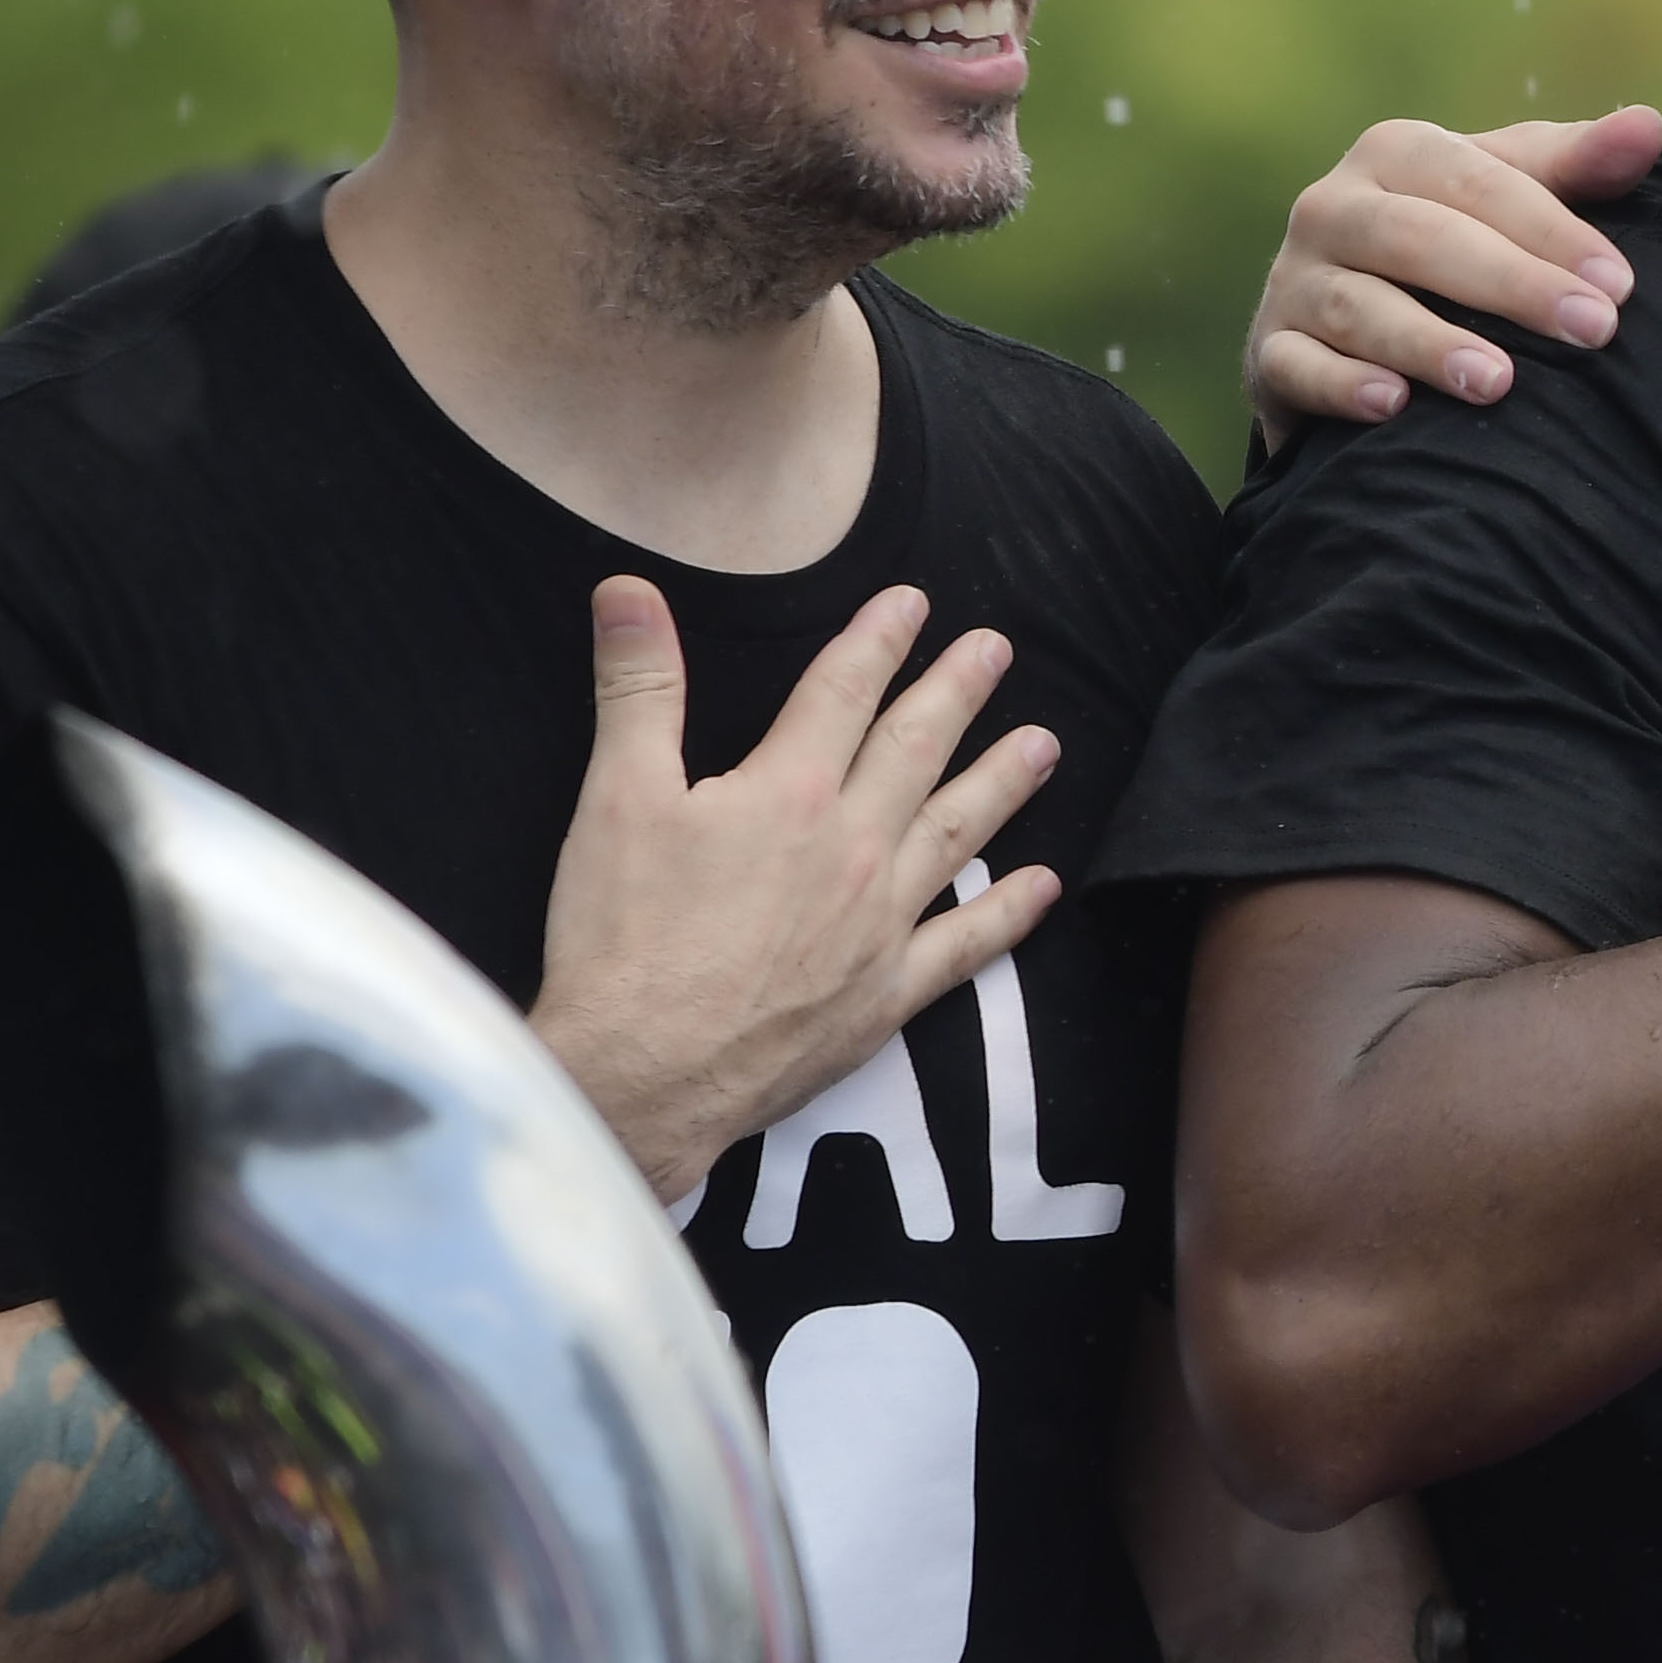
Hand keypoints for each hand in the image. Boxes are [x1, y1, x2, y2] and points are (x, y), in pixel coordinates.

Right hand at [529, 577, 1063, 1202]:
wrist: (644, 1070)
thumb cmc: (622, 936)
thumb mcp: (615, 795)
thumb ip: (637, 687)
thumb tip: (629, 591)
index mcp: (790, 791)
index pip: (845, 692)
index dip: (879, 639)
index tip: (914, 603)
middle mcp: (853, 848)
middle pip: (917, 750)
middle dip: (957, 692)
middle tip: (996, 650)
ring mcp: (880, 922)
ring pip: (959, 833)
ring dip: (1004, 783)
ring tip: (1046, 743)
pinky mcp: (887, 993)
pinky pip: (967, 944)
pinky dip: (1010, 912)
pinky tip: (1043, 886)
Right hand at [1243, 110, 1657, 447]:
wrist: (1338, 322)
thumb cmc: (1449, 242)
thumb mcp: (1507, 193)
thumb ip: (1575, 166)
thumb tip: (1647, 127)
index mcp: (1396, 154)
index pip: (1479, 182)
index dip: (1552, 230)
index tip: (1619, 284)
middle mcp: (1333, 206)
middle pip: (1421, 238)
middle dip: (1511, 284)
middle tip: (1592, 330)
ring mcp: (1294, 280)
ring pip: (1360, 307)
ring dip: (1429, 344)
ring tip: (1499, 382)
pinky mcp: (1269, 351)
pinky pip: (1297, 366)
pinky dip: (1341, 386)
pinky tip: (1391, 407)